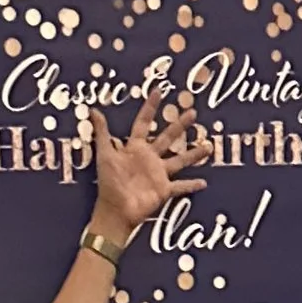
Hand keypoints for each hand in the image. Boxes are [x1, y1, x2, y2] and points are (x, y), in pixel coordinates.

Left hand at [87, 91, 210, 240]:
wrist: (115, 211)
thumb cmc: (109, 183)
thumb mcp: (104, 154)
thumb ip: (102, 133)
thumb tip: (93, 110)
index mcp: (136, 148)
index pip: (145, 123)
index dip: (150, 107)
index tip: (158, 91)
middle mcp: (150, 158)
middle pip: (168, 137)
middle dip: (180, 125)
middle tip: (193, 112)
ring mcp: (158, 174)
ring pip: (180, 160)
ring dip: (194, 154)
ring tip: (208, 145)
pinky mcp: (163, 190)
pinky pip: (180, 187)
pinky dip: (191, 185)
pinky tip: (203, 182)